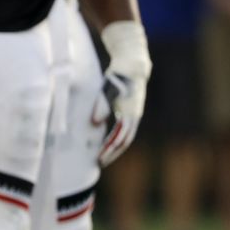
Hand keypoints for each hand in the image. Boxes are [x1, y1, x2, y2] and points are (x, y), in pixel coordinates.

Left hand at [95, 21, 151, 166]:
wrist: (132, 66)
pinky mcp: (130, 112)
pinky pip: (124, 130)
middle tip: (99, 163)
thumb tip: (94, 122)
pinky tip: (107, 144)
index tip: (99, 159)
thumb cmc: (118, 77)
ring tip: (103, 157)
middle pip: (124, 142)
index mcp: (129, 114)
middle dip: (112, 154)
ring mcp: (134, 115)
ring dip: (115, 148)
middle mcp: (134, 117)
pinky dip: (116, 139)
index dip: (110, 151)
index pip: (120, 139)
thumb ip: (101, 106)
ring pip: (126, 137)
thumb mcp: (107, 90)